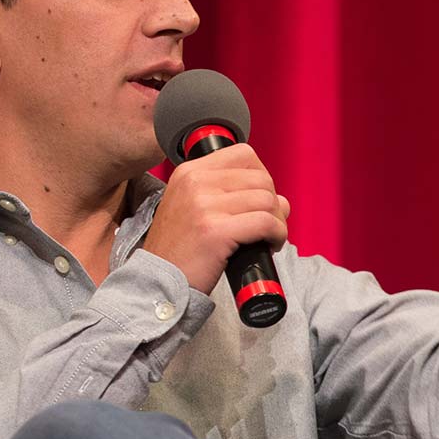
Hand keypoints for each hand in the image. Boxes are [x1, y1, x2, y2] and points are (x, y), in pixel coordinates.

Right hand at [138, 143, 290, 295]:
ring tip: (268, 237)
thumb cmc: (180, 251)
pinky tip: (270, 245)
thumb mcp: (193, 209)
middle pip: (260, 178)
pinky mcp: (216, 230)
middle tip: (268, 225)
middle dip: (273, 203)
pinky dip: (277, 235)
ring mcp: (204, 205)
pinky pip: (265, 223)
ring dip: (278, 221)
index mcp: (189, 172)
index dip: (261, 177)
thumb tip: (280, 199)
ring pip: (267, 200)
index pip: (243, 154)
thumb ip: (229, 196)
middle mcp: (195, 182)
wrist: (158, 283)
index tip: (259, 199)